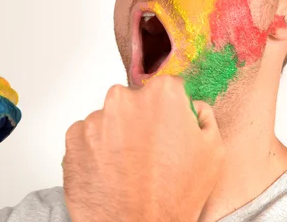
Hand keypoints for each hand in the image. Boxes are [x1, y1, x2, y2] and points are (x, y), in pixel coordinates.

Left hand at [63, 75, 223, 221]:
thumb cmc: (173, 197)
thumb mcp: (212, 152)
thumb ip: (203, 117)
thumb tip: (193, 107)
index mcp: (161, 95)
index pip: (166, 88)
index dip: (168, 111)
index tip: (167, 128)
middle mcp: (125, 99)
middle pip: (134, 101)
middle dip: (139, 121)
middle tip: (147, 153)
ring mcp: (96, 118)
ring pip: (109, 119)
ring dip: (116, 136)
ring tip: (128, 168)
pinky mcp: (73, 137)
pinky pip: (86, 136)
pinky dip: (95, 149)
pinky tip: (110, 172)